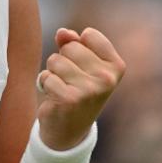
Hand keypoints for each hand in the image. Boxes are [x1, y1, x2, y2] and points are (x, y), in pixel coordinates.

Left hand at [36, 27, 124, 149]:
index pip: (89, 34)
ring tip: (62, 87)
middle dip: (63, 60)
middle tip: (70, 80)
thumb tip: (63, 32)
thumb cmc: (76, 90)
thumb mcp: (80, 64)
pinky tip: (54, 97)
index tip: (83, 66)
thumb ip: (73, 42)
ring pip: (55, 60)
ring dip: (52, 73)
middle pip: (70, 47)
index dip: (78, 46)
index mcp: (116, 66)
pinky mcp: (70, 99)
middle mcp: (107, 78)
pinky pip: (46, 76)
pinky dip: (45, 84)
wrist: (68, 130)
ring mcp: (90, 89)